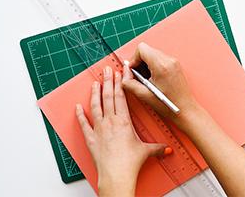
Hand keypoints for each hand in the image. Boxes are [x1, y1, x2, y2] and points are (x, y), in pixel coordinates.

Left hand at [75, 65, 166, 196]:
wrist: (116, 174)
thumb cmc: (129, 163)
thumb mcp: (146, 151)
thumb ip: (157, 148)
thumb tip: (167, 149)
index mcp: (123, 121)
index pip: (121, 97)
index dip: (120, 83)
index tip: (121, 73)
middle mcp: (110, 122)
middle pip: (108, 97)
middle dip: (108, 81)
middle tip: (107, 70)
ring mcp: (99, 128)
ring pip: (96, 106)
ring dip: (95, 93)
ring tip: (95, 82)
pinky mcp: (90, 138)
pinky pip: (84, 123)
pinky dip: (80, 114)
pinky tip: (77, 106)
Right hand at [122, 42, 201, 127]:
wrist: (186, 110)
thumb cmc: (170, 105)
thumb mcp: (144, 95)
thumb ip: (129, 83)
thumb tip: (124, 73)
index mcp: (161, 65)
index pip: (142, 49)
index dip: (133, 59)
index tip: (133, 71)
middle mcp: (169, 60)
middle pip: (147, 50)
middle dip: (139, 62)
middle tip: (139, 77)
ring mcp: (174, 62)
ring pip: (152, 54)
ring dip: (146, 65)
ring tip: (147, 81)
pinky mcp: (175, 65)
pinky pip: (160, 59)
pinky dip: (153, 67)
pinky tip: (154, 80)